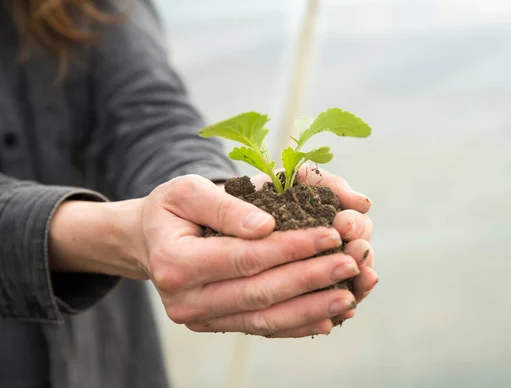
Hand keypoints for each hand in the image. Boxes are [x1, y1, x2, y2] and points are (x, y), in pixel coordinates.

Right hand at [135, 175, 362, 336]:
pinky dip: (297, 324)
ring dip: (311, 307)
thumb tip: (265, 226)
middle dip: (310, 278)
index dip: (291, 247)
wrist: (149, 241)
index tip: (330, 233)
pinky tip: (328, 317)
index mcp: (176, 261)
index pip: (246, 257)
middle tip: (351, 262)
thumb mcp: (187, 191)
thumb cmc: (172, 209)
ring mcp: (201, 318)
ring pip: (265, 319)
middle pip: (260, 292)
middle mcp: (186, 300)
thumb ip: (224, 207)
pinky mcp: (216, 325)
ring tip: (350, 294)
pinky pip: (261, 329)